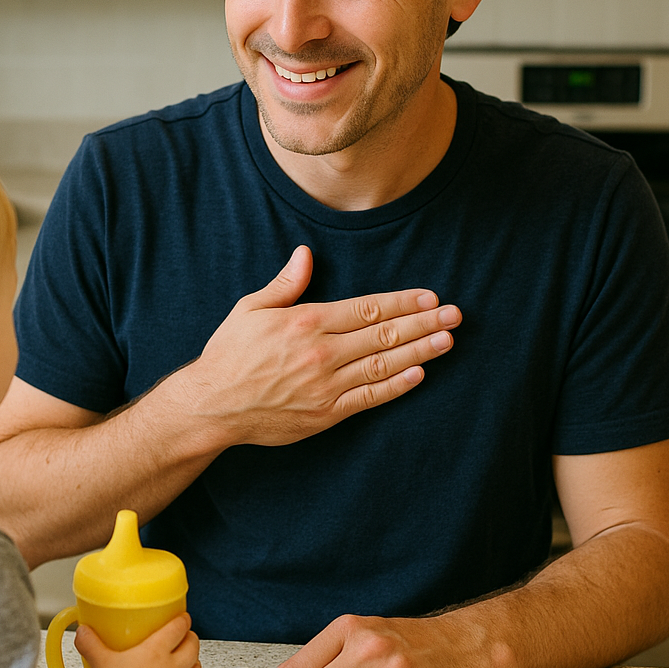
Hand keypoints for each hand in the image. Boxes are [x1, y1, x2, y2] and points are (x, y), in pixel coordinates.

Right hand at [74, 613, 201, 667]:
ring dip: (195, 666)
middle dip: (192, 640)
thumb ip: (91, 644)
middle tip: (189, 637)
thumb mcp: (100, 661)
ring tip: (193, 662)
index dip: (182, 621)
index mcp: (155, 652)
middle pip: (191, 649)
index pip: (176, 630)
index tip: (183, 617)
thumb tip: (82, 632)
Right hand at [182, 245, 461, 446]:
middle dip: (423, 323)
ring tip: (447, 341)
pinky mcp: (326, 413)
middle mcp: (321, 353)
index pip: (366, 308)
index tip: (429, 297)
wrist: (213, 405)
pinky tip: (419, 375)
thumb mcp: (250, 309)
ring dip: (420, 352)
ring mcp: (326, 385)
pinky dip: (396, 387)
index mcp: (306, 322)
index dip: (401, 302)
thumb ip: (285, 284)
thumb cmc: (229, 354)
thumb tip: (305, 254)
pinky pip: (369, 398)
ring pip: (384, 365)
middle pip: (383, 334)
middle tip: (455, 315)